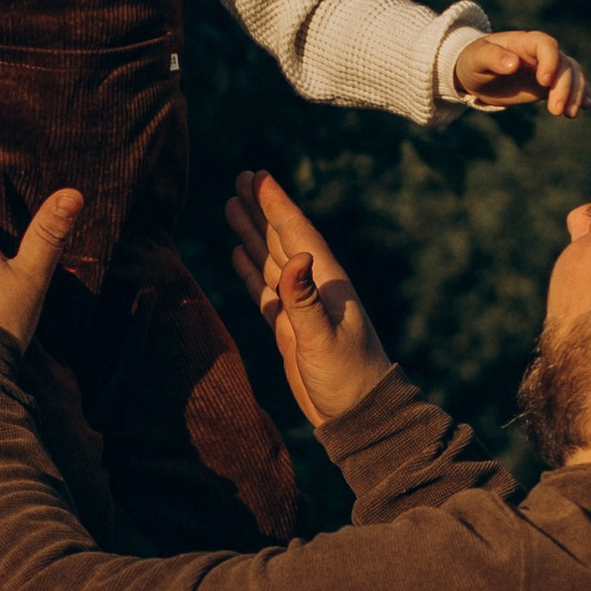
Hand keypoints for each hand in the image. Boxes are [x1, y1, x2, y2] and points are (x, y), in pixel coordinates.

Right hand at [224, 169, 392, 432]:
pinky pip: (265, 289)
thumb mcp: (324, 339)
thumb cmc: (347, 378)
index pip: (296, 234)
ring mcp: (300, 307)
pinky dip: (250, 270)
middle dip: (261, 208)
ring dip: (251, 232)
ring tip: (231, 203)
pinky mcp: (290, 327)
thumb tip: (295, 257)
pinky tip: (237, 254)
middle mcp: (313, 288)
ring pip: (269, 259)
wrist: (358, 415)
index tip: (258, 176)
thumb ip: (305, 300)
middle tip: (242, 176)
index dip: (276, 204)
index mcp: (326, 283)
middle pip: (281, 238)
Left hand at [452, 29, 586, 116]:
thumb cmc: (474, 61)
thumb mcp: (477, 58)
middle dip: (564, 87)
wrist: (475, 74)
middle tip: (556, 111)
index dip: (550, 61)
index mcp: (524, 42)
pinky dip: (580, 94)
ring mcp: (547, 69)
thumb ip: (493, 58)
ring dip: (575, 93)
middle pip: (564, 64)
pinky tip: (585, 107)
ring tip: (569, 114)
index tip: (544, 81)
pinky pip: (571, 86)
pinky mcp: (548, 85)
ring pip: (572, 75)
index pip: (546, 45)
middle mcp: (541, 54)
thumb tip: (513, 63)